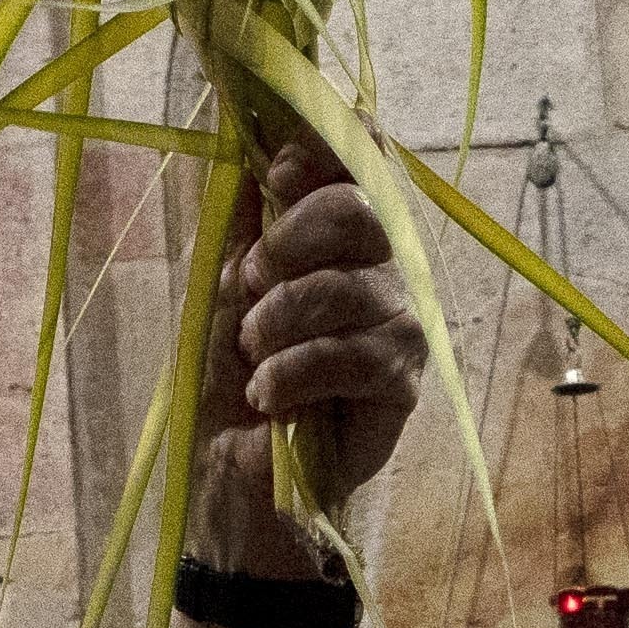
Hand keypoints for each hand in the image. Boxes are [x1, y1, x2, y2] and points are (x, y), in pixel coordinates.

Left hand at [190, 138, 426, 613]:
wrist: (235, 479)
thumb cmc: (232, 378)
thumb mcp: (225, 289)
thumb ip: (252, 222)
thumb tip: (263, 147)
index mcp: (340, 234)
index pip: (364, 159)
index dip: (329, 147)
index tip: (278, 171)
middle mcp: (382, 267)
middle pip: (364, 208)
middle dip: (294, 237)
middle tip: (251, 282)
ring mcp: (399, 323)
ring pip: (351, 286)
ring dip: (280, 320)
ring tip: (251, 356)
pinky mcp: (403, 381)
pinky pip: (354, 353)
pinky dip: (294, 372)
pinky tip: (269, 399)